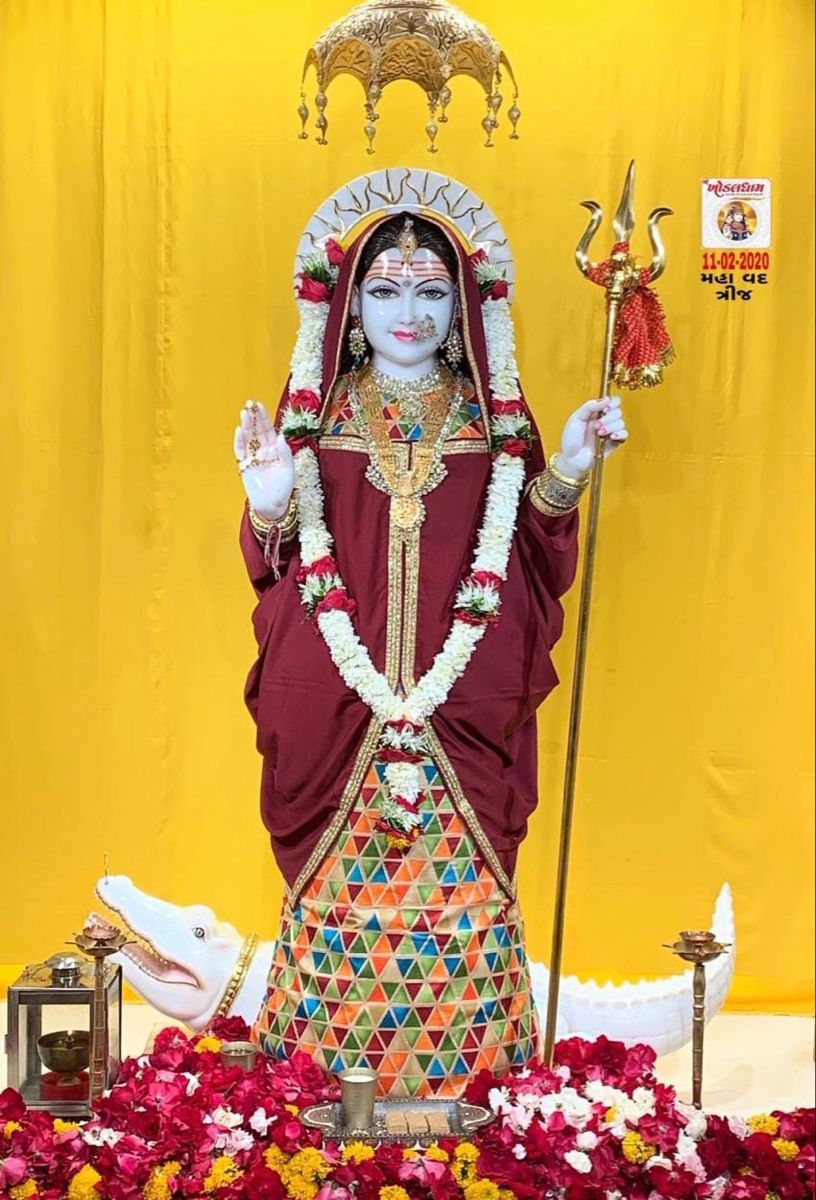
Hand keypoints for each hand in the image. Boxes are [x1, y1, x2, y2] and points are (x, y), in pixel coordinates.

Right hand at [234, 401, 294, 520]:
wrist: (273, 506)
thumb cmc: (283, 489)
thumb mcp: (288, 470)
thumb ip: (285, 453)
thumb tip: (280, 435)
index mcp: (275, 450)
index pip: (269, 429)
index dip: (265, 417)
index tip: (260, 406)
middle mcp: (264, 451)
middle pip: (257, 430)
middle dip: (254, 417)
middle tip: (250, 404)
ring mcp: (253, 457)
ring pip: (248, 438)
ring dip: (246, 425)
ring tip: (244, 413)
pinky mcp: (244, 466)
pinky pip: (240, 451)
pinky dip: (239, 441)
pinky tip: (239, 430)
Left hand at [558, 396, 627, 478]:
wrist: (572, 459)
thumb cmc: (571, 440)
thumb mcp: (576, 419)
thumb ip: (589, 407)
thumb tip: (606, 399)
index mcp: (596, 413)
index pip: (612, 402)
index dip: (612, 403)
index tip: (605, 409)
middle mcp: (605, 421)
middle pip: (618, 411)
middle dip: (608, 418)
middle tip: (597, 425)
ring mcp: (610, 432)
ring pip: (621, 422)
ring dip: (611, 427)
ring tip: (599, 433)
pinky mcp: (614, 443)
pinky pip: (625, 434)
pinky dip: (620, 434)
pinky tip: (611, 437)